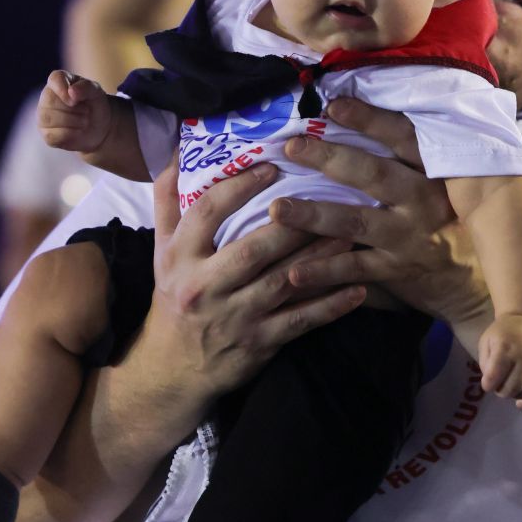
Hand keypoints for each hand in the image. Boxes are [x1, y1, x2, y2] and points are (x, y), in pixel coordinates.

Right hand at [38, 70, 112, 152]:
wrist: (100, 127)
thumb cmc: (94, 104)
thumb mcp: (96, 92)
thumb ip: (86, 87)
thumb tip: (71, 92)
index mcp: (58, 81)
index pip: (55, 79)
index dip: (64, 89)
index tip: (75, 100)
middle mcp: (46, 97)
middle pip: (51, 102)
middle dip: (75, 109)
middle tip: (86, 111)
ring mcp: (44, 117)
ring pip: (50, 119)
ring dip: (75, 121)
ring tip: (84, 120)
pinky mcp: (47, 134)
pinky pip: (53, 136)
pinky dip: (71, 134)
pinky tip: (78, 131)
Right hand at [136, 160, 364, 416]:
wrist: (172, 370)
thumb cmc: (175, 298)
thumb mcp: (162, 252)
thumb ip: (170, 201)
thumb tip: (179, 151)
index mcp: (180, 257)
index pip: (208, 213)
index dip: (240, 187)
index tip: (273, 167)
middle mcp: (204, 287)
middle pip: (253, 248)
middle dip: (292, 224)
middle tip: (329, 196)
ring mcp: (234, 317)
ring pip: (283, 281)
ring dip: (320, 257)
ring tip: (351, 233)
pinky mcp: (258, 343)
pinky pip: (300, 320)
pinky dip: (331, 306)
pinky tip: (359, 289)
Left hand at [265, 98, 491, 349]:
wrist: (476, 280)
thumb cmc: (449, 218)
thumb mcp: (441, 181)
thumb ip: (406, 158)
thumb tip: (354, 114)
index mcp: (433, 170)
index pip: (404, 136)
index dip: (370, 119)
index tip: (333, 104)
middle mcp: (424, 199)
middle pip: (373, 174)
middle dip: (330, 159)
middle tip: (292, 147)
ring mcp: (409, 236)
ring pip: (356, 222)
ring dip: (314, 215)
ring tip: (277, 208)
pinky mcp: (398, 270)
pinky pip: (356, 269)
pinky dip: (325, 271)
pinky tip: (294, 271)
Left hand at [478, 312, 521, 409]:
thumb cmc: (504, 332)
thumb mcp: (486, 341)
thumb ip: (485, 364)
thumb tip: (492, 385)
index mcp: (505, 348)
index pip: (492, 379)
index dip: (487, 385)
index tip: (487, 383)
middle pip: (510, 389)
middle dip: (500, 391)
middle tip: (499, 385)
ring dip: (515, 395)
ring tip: (510, 387)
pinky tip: (521, 402)